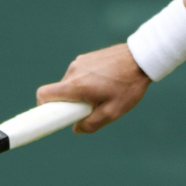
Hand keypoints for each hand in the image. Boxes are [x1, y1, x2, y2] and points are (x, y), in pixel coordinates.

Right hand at [37, 43, 151, 133]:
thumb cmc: (128, 85)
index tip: (52, 116)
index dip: (43, 108)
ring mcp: (79, 62)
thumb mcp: (113, 111)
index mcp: (76, 85)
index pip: (44, 95)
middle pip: (59, 92)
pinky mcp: (86, 57)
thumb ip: (92, 124)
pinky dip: (86, 82)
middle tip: (90, 108)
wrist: (141, 58)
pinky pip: (79, 74)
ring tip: (103, 93)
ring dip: (80, 92)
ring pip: (70, 83)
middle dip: (70, 103)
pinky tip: (106, 83)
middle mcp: (73, 71)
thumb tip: (76, 129)